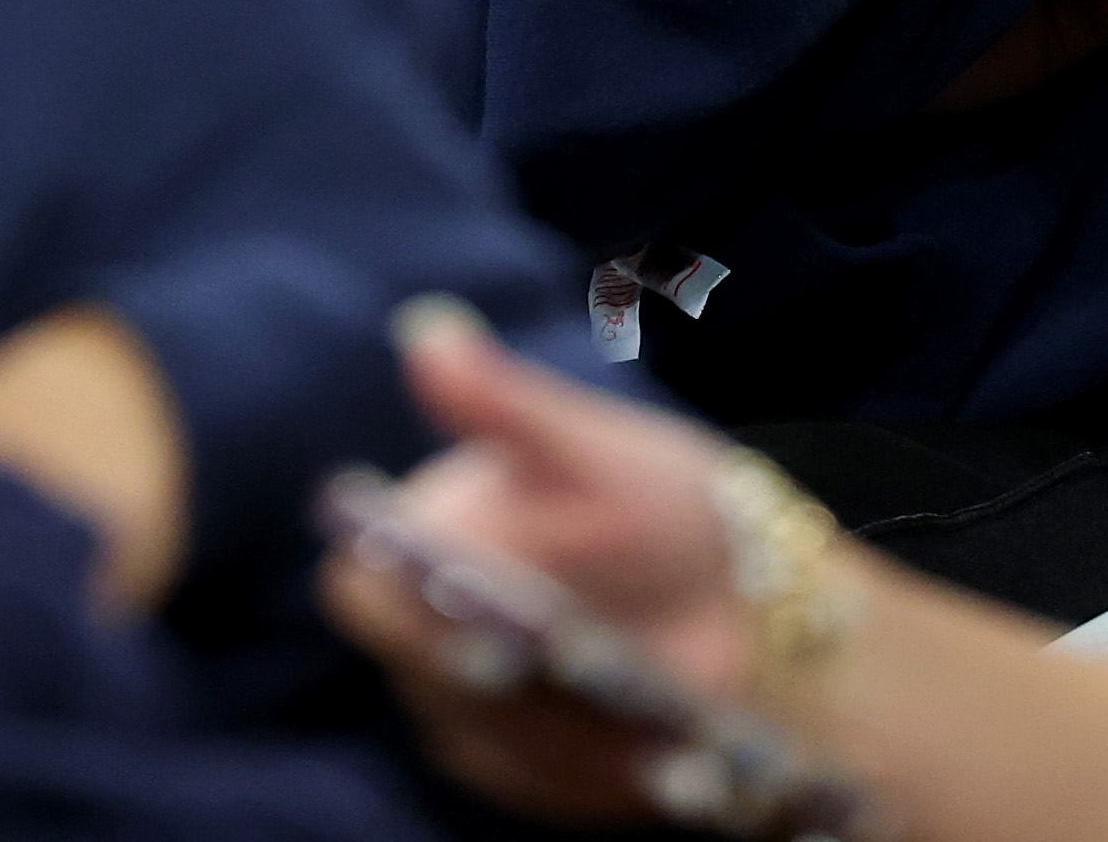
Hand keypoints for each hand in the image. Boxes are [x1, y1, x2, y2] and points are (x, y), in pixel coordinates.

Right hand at [322, 302, 758, 824]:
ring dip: (552, 712)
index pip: (358, 583)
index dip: (397, 598)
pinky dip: (588, 760)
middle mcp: (429, 636)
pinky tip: (647, 729)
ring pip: (476, 734)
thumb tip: (426, 329)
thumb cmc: (661, 503)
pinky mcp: (524, 772)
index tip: (469, 593)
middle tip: (571, 644)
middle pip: (414, 671)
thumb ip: (506, 402)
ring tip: (635, 680)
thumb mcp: (594, 448)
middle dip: (490, 662)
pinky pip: (533, 779)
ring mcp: (471, 714)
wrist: (749, 599)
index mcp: (430, 544)